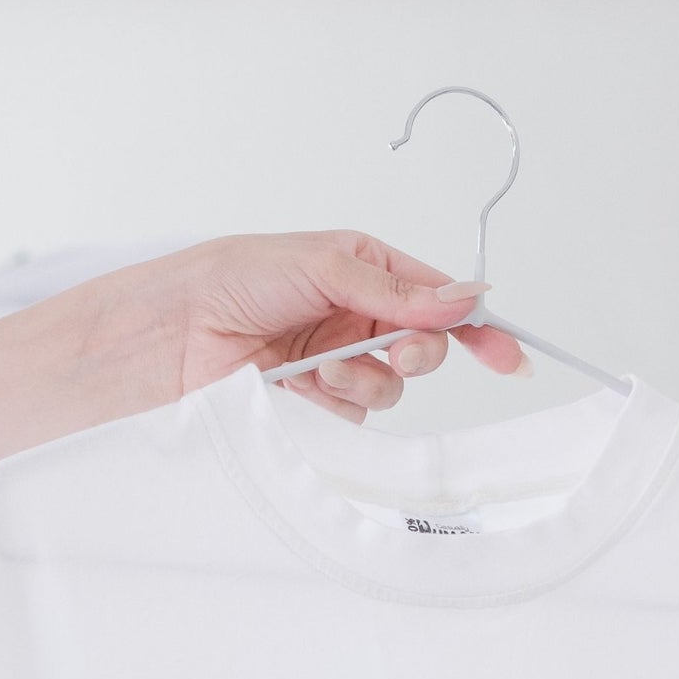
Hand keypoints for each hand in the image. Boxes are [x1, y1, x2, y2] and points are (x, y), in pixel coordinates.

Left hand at [150, 232, 530, 423]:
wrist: (172, 333)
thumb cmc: (231, 278)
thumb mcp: (322, 265)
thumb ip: (396, 289)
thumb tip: (463, 298)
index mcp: (363, 268)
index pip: (436, 297)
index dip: (474, 325)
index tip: (505, 355)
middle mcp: (355, 314)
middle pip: (425, 346)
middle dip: (420, 353)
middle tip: (398, 353)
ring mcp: (336, 359)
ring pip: (392, 384)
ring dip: (367, 379)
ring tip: (324, 368)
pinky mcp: (314, 398)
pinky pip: (356, 413)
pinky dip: (338, 402)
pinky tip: (303, 386)